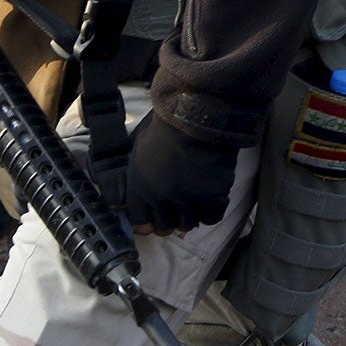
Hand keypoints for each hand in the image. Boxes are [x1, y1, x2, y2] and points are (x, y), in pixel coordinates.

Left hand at [121, 114, 238, 234]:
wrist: (194, 119)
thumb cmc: (164, 129)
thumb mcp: (139, 150)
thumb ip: (137, 175)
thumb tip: (134, 189)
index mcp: (140, 188)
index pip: (139, 221)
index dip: (146, 224)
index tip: (151, 222)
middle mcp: (161, 199)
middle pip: (165, 226)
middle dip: (169, 222)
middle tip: (176, 212)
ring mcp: (187, 200)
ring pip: (188, 224)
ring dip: (190, 216)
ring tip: (193, 204)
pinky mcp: (212, 197)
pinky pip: (210, 218)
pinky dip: (210, 212)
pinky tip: (209, 201)